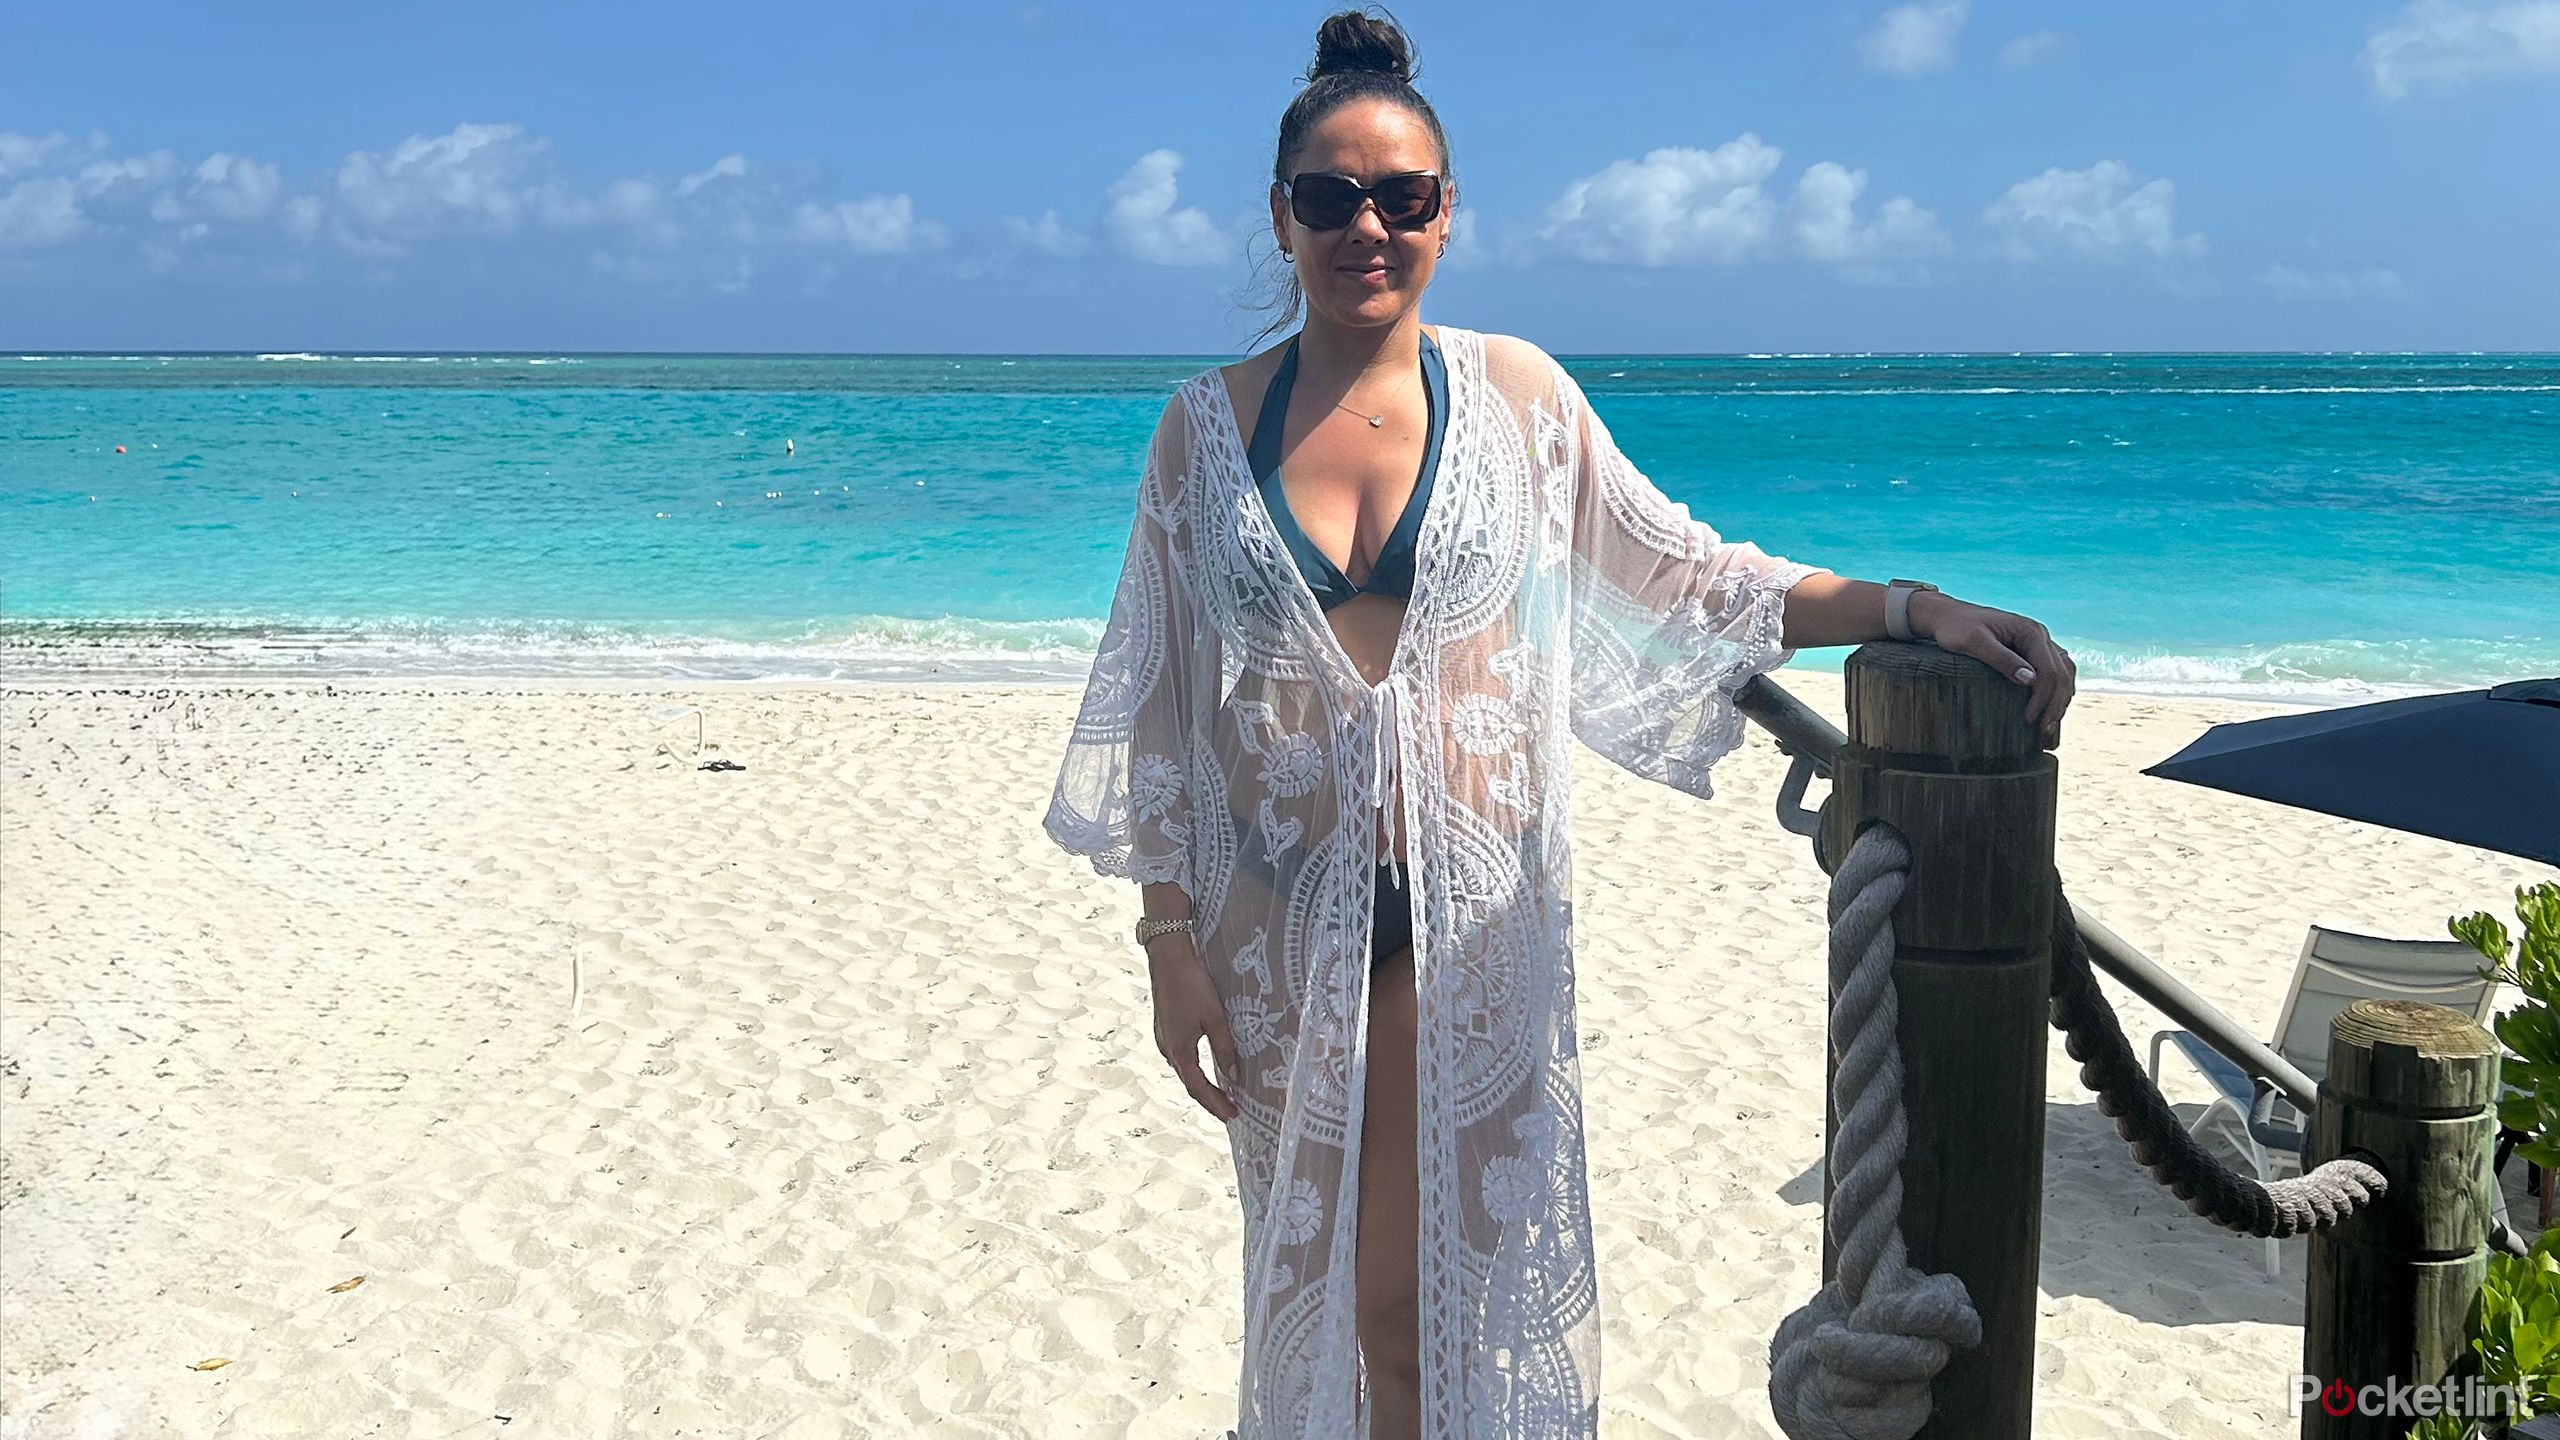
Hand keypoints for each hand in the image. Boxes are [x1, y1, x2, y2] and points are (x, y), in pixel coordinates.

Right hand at [1146, 934, 1240, 1122]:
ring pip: (1184, 1070)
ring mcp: (1163, 1039)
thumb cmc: (1192, 985)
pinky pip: (1181, 1057)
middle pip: (1190, 1083)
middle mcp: (1167, 1049)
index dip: (1216, 1104)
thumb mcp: (1215, 1018)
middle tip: (1230, 1111)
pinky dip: (1195, 1069)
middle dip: (1210, 1099)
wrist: (1167, 959)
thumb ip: (1225, 1048)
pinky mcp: (1165, 1029)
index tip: (1232, 1116)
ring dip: (1202, 1085)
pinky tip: (1206, 1068)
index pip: (1198, 1088)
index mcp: (1179, 1051)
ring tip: (1221, 1094)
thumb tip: (1234, 1077)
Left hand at [1909, 592, 2076, 746]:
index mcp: (2030, 631)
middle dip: (2055, 704)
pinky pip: (2055, 670)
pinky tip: (2050, 706)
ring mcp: (2038, 642)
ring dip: (2061, 698)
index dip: (2043, 698)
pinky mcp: (2032, 650)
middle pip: (2061, 673)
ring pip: (2064, 672)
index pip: (2048, 670)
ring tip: (2049, 724)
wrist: (1948, 616)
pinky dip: (2057, 689)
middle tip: (2043, 731)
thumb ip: (2001, 659)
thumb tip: (2030, 680)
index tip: (2030, 720)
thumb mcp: (1973, 643)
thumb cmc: (1956, 628)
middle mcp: (2040, 635)